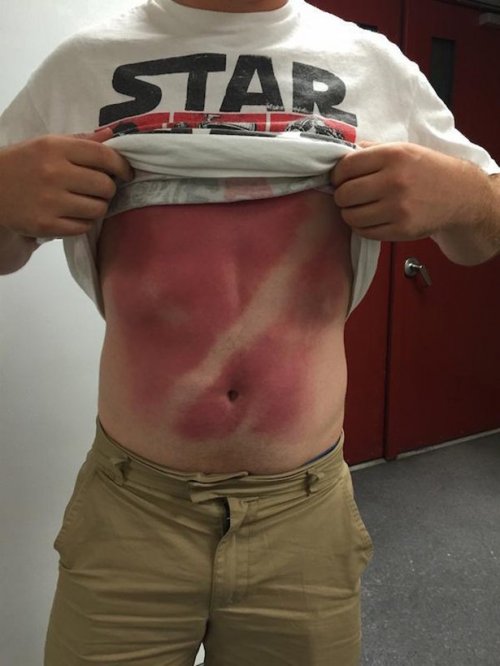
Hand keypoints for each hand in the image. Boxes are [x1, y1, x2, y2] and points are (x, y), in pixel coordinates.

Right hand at [0, 127, 133, 239]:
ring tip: (86, 202)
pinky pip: (83, 226)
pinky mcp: (46, 225)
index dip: (122, 166)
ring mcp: (49, 201)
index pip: (104, 156)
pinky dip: (83, 222)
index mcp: (55, 147)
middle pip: (105, 186)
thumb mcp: (46, 144)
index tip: (126, 172)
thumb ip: (80, 141)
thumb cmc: (23, 164)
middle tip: (100, 189)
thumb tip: (112, 134)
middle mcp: (53, 173)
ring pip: (98, 209)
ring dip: (98, 207)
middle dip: (109, 189)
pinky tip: (73, 214)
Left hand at [331, 142, 488, 241]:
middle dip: (341, 195)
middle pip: (344, 194)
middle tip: (348, 195)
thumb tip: (339, 156)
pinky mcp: (401, 229)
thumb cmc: (426, 170)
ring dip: (349, 213)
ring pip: (351, 216)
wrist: (459, 194)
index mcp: (393, 155)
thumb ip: (372, 150)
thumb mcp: (403, 149)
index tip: (340, 178)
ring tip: (358, 207)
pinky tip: (370, 218)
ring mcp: (398, 208)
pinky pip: (364, 231)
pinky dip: (361, 226)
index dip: (337, 174)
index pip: (346, 167)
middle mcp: (395, 181)